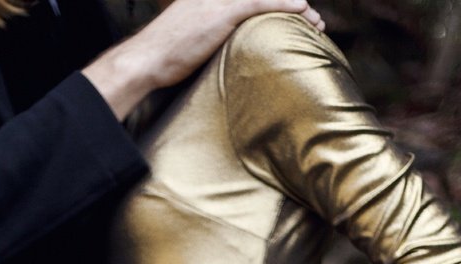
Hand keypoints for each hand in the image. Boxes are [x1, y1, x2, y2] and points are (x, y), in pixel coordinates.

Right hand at [83, 0, 324, 119]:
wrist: (146, 60)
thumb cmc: (162, 59)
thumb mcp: (187, 41)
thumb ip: (207, 40)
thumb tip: (222, 58)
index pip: (250, 0)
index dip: (274, 5)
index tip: (294, 15)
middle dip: (288, 5)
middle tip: (312, 19)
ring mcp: (218, 0)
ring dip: (295, 7)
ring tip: (315, 22)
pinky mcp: (222, 11)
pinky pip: (261, 3)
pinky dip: (284, 5)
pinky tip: (302, 10)